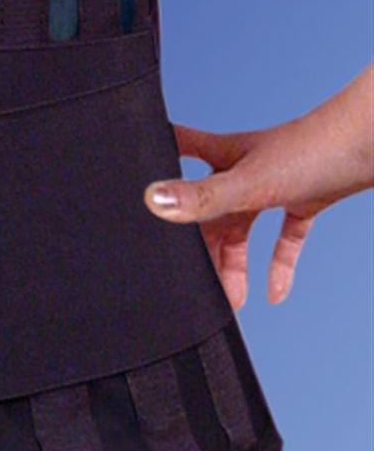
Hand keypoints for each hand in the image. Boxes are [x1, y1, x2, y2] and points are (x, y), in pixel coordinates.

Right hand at [142, 62, 372, 309]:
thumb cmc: (320, 147)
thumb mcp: (249, 181)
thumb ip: (201, 198)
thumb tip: (152, 202)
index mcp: (224, 154)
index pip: (177, 147)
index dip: (153, 155)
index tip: (129, 171)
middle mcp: (245, 167)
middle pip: (208, 211)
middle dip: (198, 247)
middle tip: (189, 284)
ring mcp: (277, 183)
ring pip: (243, 229)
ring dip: (234, 264)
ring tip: (229, 303)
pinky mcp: (308, 198)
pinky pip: (285, 236)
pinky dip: (279, 264)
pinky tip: (275, 294)